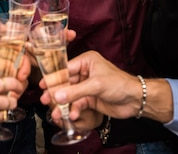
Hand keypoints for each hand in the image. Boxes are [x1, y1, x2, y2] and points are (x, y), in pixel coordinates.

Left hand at [0, 52, 30, 94]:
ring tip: (9, 98)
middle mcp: (10, 65)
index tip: (21, 77)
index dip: (25, 68)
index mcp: (5, 56)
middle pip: (24, 74)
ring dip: (17, 92)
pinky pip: (14, 90)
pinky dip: (12, 96)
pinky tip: (6, 100)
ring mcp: (9, 75)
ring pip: (21, 83)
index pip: (23, 59)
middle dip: (21, 84)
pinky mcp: (6, 85)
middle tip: (14, 93)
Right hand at [39, 51, 173, 122]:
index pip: (66, 68)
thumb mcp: (96, 85)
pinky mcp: (90, 98)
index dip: (54, 77)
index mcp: (87, 61)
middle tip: (45, 100)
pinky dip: (74, 110)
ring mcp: (87, 86)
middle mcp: (86, 72)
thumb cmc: (120, 84)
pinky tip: (72, 116)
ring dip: (63, 105)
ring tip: (56, 113)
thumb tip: (57, 95)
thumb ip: (75, 91)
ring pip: (70, 95)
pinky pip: (77, 104)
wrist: (135, 100)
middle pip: (65, 82)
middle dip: (56, 92)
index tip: (42, 85)